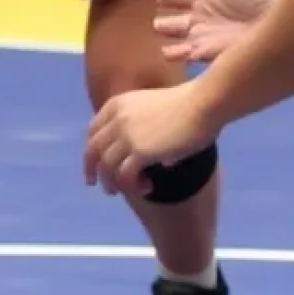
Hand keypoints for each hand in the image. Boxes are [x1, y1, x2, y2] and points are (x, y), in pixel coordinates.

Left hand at [85, 80, 218, 196]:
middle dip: (93, 171)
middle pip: (93, 150)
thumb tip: (152, 157)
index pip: (92, 131)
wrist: (202, 104)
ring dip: (114, 183)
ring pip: (106, 167)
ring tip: (128, 191)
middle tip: (100, 187)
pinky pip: (124, 177)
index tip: (94, 167)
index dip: (91, 151)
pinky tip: (148, 187)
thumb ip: (142, 126)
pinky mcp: (139, 151)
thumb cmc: (188, 104)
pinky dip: (132, 187)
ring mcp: (126, 134)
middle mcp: (116, 118)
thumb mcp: (152, 107)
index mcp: (116, 104)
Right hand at [154, 0, 275, 62]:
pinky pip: (186, 56)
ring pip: (175, 40)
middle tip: (159, 22)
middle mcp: (200, 19)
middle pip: (172, 22)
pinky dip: (177, 54)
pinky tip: (174, 52)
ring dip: (169, 39)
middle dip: (163, 23)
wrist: (277, 22)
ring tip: (166, 39)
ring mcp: (202, 37)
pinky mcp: (208, 54)